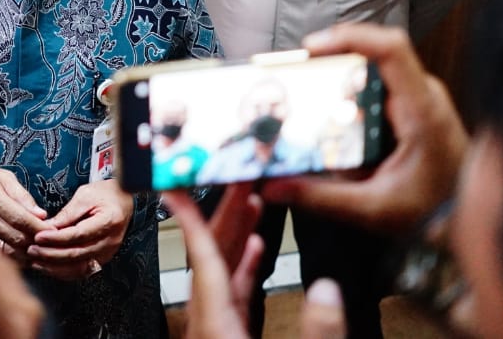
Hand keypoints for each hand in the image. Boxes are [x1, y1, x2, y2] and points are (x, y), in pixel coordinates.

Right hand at [0, 163, 50, 251]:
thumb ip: (23, 197)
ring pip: (6, 247)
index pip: (19, 218)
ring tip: (41, 248)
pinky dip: (13, 254)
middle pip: (14, 236)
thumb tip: (42, 215)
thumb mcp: (5, 177)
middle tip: (52, 242)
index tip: (55, 232)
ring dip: (26, 251)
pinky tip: (24, 252)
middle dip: (36, 241)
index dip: (39, 227)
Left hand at [27, 179, 132, 278]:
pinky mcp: (102, 259)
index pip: (79, 234)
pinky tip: (48, 266)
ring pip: (79, 267)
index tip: (38, 236)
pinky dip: (63, 271)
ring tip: (35, 261)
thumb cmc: (104, 194)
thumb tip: (47, 227)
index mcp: (109, 221)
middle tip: (31, 250)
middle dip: (51, 254)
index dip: (56, 238)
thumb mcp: (85, 195)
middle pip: (78, 254)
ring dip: (55, 267)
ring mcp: (108, 253)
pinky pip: (81, 270)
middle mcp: (111, 241)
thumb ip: (67, 213)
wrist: (122, 201)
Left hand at [165, 186, 346, 338]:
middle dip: (226, 216)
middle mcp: (208, 326)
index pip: (203, 261)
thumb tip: (327, 289)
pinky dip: (243, 267)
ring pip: (221, 275)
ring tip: (252, 201)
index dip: (192, 220)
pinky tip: (257, 246)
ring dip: (236, 238)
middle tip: (240, 180)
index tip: (175, 189)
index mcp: (217, 329)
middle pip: (212, 260)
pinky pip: (231, 294)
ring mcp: (217, 330)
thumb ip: (317, 332)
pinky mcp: (229, 336)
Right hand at [260, 23, 469, 232]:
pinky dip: (343, 95)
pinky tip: (325, 117)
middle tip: (291, 76)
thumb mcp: (373, 208)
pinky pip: (370, 87)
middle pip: (369, 55)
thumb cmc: (433, 211)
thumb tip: (275, 187)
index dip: (351, 38)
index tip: (312, 48)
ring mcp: (415, 97)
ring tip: (302, 96)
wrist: (468, 218)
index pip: (392, 49)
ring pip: (367, 70)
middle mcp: (421, 94)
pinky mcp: (407, 106)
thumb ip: (322, 197)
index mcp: (422, 110)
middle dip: (326, 61)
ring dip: (333, 80)